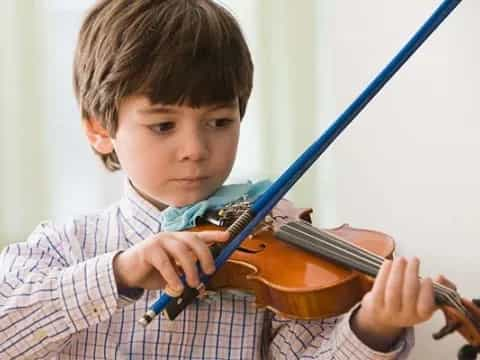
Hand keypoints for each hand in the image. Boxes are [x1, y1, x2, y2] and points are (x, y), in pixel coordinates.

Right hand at [112, 230, 229, 292]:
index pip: (199, 235)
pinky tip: (176, 287)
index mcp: (179, 240)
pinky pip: (165, 263)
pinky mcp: (149, 249)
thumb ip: (186, 275)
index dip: (214, 235)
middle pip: (194, 241)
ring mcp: (160, 241)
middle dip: (205, 256)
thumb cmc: (153, 272)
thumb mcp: (174, 273)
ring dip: (191, 269)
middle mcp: (171, 237)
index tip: (228, 237)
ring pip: (182, 251)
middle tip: (209, 272)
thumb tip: (202, 286)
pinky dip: (173, 277)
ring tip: (192, 284)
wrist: (127, 273)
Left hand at [352, 257, 454, 350]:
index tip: (427, 278)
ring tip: (401, 259)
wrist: (382, 316)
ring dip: (398, 271)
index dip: (427, 291)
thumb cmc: (407, 303)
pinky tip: (388, 263)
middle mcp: (405, 316)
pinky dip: (384, 272)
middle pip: (408, 294)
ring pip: (393, 290)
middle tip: (414, 260)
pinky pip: (379, 287)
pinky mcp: (374, 305)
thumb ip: (439, 289)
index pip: (425, 306)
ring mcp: (388, 312)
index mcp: (421, 316)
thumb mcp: (426, 300)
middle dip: (412, 273)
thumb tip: (441, 277)